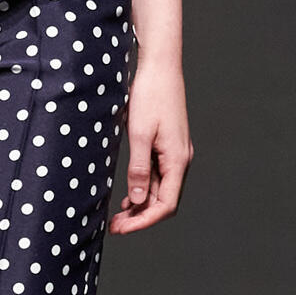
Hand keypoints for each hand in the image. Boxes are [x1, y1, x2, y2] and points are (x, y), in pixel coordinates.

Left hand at [109, 59, 190, 234]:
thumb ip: (139, 168)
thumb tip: (138, 199)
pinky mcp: (168, 145)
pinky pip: (158, 175)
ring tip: (117, 214)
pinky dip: (144, 188)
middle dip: (140, 216)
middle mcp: (180, 159)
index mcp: (177, 159)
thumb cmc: (150, 95)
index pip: (166, 205)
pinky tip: (128, 194)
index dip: (144, 221)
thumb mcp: (139, 133)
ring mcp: (175, 152)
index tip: (122, 228)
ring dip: (141, 204)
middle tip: (115, 226)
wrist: (160, 66)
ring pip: (160, 189)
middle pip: (164, 200)